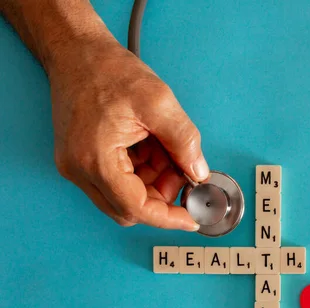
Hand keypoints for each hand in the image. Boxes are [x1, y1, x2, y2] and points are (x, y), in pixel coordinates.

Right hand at [50, 38, 207, 230]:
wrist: (77, 52)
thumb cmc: (109, 70)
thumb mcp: (159, 102)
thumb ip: (184, 142)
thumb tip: (199, 173)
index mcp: (95, 159)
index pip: (135, 208)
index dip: (168, 218)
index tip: (191, 218)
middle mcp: (79, 170)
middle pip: (128, 208)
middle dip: (162, 197)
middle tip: (184, 172)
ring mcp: (77, 166)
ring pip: (124, 197)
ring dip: (153, 183)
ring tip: (168, 152)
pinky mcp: (82, 160)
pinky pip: (116, 181)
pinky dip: (141, 173)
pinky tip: (153, 148)